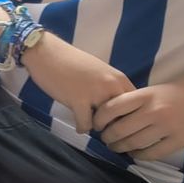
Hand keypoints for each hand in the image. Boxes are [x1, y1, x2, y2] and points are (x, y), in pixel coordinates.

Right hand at [20, 35, 135, 134]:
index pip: (137, 105)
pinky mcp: (78, 100)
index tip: (119, 122)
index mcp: (119, 78)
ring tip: (91, 125)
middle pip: (124, 117)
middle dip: (116, 126)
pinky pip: (86, 124)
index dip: (129, 116)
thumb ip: (110, 88)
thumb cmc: (71, 61)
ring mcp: (95, 93)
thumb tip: (117, 109)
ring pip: (106, 123)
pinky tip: (78, 125)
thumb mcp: (99, 72)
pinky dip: (81, 128)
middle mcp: (111, 86)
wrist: (46, 52)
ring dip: (98, 127)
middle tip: (106, 129)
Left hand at [93, 74, 183, 160]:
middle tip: (105, 139)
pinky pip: (152, 153)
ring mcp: (167, 127)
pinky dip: (139, 155)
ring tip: (117, 147)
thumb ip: (139, 101)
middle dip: (107, 137)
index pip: (112, 107)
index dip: (99, 119)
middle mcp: (154, 111)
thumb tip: (115, 115)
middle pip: (119, 129)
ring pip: (133, 143)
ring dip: (121, 148)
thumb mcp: (159, 90)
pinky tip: (136, 153)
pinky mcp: (180, 141)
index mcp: (147, 95)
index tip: (97, 124)